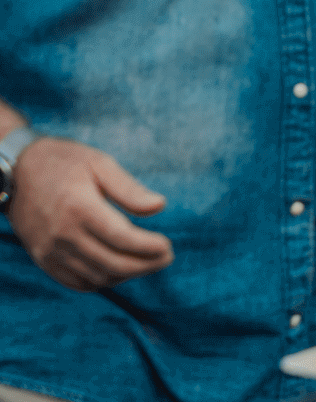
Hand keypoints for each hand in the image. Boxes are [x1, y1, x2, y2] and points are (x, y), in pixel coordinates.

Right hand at [8, 138, 173, 291]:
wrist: (17, 173)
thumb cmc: (64, 162)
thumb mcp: (100, 163)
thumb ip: (129, 188)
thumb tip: (160, 206)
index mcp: (79, 207)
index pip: (121, 238)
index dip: (148, 246)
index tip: (168, 246)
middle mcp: (62, 235)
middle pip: (111, 263)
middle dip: (145, 266)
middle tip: (166, 258)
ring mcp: (50, 251)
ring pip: (96, 277)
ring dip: (127, 275)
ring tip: (149, 263)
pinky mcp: (43, 260)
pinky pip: (76, 282)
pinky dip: (102, 281)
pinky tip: (120, 270)